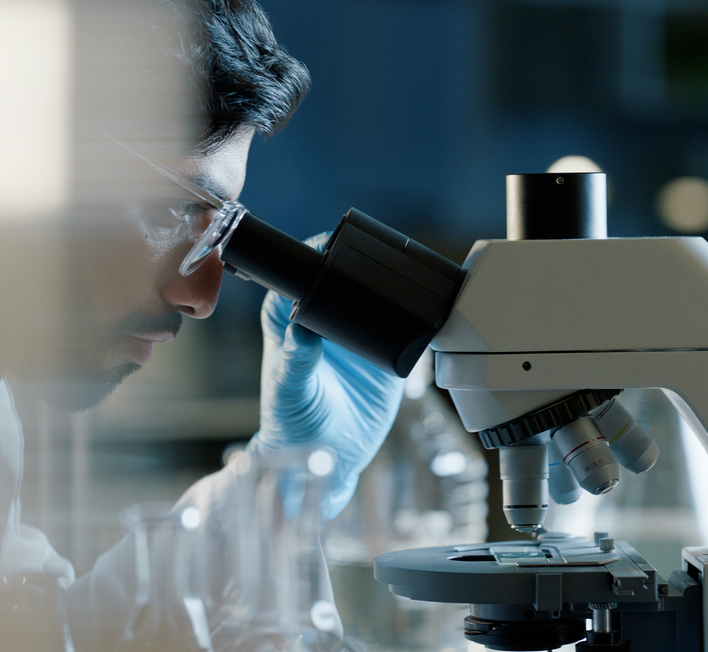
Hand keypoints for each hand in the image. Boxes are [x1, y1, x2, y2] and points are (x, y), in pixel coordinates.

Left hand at [247, 236, 405, 519]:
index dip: (313, 255)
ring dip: (386, 286)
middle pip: (338, 276)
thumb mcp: (290, 391)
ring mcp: (353, 333)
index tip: (331, 247)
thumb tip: (301, 328)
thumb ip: (295, 360)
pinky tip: (420, 313)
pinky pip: (400, 323)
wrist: (327, 460)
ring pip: (370, 295)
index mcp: (287, 317)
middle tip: (375, 259)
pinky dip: (411, 316)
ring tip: (402, 282)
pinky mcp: (384, 350)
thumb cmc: (292, 424)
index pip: (298, 273)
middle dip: (357, 264)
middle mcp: (320, 318)